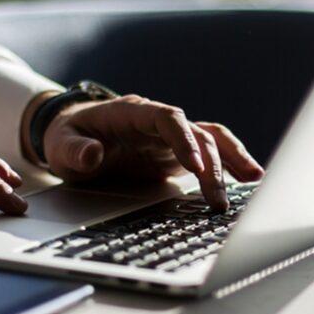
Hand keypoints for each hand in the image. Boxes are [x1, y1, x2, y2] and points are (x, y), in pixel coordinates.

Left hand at [38, 95, 264, 209]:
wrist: (75, 135)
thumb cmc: (68, 137)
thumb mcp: (59, 145)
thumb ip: (74, 150)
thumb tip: (91, 156)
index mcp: (133, 112)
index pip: (167, 118)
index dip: (184, 139)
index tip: (195, 166)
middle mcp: (158, 121)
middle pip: (197, 134)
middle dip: (212, 166)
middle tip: (218, 201)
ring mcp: (172, 137)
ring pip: (211, 140)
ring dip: (232, 159)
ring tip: (254, 181)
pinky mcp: (178, 153)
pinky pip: (210, 154)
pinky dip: (230, 164)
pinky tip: (248, 180)